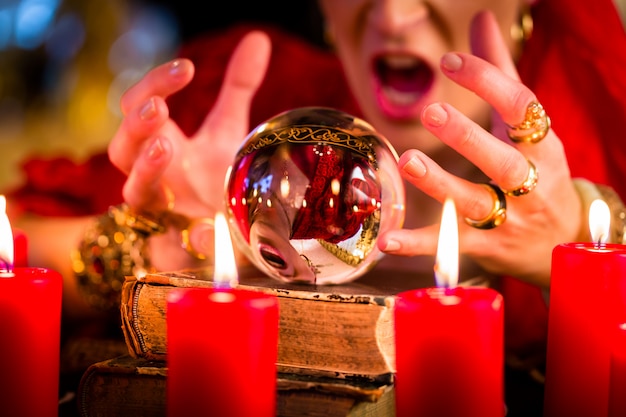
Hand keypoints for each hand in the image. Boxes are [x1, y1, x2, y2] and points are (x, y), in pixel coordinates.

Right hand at [107, 31, 270, 268]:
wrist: (216, 234)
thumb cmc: (212, 177)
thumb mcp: (227, 131)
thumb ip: (237, 88)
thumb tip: (258, 40)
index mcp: (161, 144)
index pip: (139, 107)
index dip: (155, 85)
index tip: (187, 68)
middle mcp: (153, 177)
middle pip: (121, 149)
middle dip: (136, 127)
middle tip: (159, 109)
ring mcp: (163, 214)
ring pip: (133, 192)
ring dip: (145, 170)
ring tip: (167, 147)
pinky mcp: (178, 249)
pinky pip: (173, 243)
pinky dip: (191, 234)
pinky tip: (207, 226)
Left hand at [378, 11, 580, 286]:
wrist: (563, 241)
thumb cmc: (539, 173)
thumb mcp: (526, 126)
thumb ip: (500, 75)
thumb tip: (481, 21)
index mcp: (542, 146)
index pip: (521, 108)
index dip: (488, 82)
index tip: (450, 62)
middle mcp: (530, 183)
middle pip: (503, 161)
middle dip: (469, 137)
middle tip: (431, 110)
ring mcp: (509, 219)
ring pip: (476, 203)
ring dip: (441, 184)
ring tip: (408, 160)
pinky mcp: (486, 248)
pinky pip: (450, 246)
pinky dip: (418, 245)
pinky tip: (386, 241)